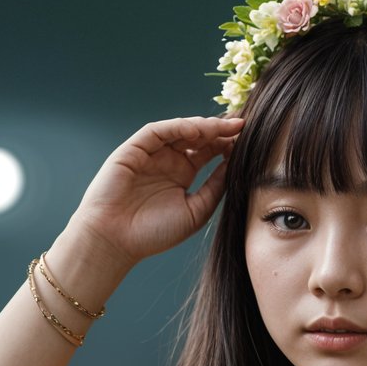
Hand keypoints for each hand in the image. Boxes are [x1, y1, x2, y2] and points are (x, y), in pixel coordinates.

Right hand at [69, 114, 244, 266]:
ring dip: (203, 125)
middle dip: (220, 129)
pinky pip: (158, 131)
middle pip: (199, 136)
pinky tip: (197, 130)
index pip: (210, 150)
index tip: (250, 140)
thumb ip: (215, 187)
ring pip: (180, 130)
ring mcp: (151, 153)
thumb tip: (236, 164)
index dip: (229, 143)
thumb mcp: (196, 211)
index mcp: (182, 174)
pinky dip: (178, 127)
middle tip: (243, 125)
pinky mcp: (134, 149)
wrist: (116, 241)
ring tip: (225, 126)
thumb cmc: (154, 233)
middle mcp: (168, 160)